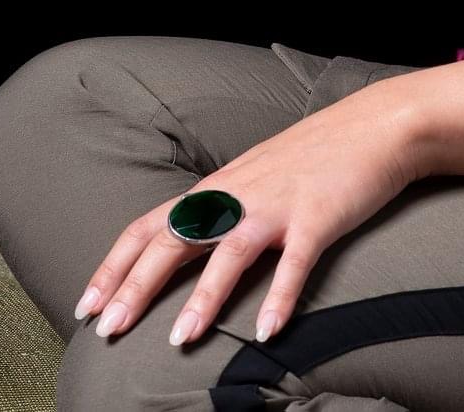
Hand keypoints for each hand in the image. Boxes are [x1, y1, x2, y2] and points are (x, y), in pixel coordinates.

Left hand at [72, 77, 419, 348]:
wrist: (376, 125)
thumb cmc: (316, 154)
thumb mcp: (256, 175)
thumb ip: (223, 207)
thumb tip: (187, 244)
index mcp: (221, 187)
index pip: (152, 224)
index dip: (116, 265)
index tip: (86, 306)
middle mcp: (241, 194)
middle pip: (177, 239)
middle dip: (138, 286)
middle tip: (108, 329)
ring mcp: (280, 205)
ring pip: (231, 251)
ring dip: (204, 297)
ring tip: (180, 339)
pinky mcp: (320, 216)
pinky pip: (296, 261)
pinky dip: (281, 296)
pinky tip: (268, 332)